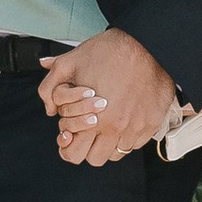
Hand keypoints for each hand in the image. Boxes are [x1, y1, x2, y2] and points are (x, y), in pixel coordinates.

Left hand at [39, 28, 177, 166]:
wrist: (146, 43)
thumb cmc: (109, 51)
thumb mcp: (69, 63)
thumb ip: (50, 87)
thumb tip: (49, 108)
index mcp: (93, 118)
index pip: (75, 155)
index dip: (69, 147)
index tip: (71, 135)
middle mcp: (116, 128)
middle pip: (96, 159)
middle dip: (88, 147)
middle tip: (89, 130)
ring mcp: (136, 127)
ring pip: (117, 153)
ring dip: (109, 142)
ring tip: (107, 122)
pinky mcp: (152, 123)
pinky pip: (136, 143)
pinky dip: (128, 135)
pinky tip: (124, 117)